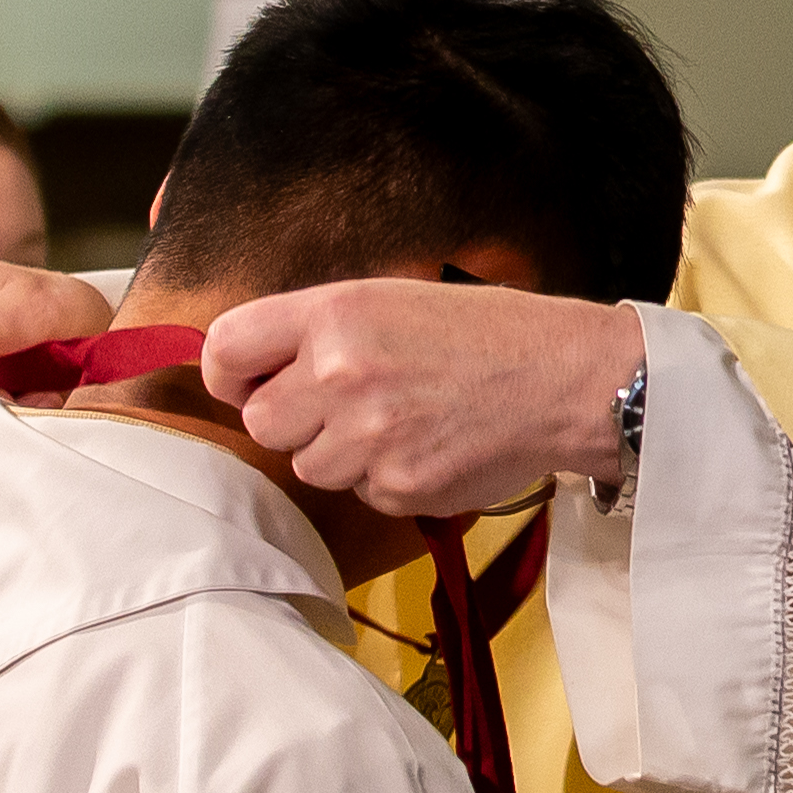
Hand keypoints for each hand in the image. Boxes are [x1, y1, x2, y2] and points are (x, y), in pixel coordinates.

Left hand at [203, 285, 646, 516]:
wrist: (565, 379)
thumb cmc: (487, 332)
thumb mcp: (394, 298)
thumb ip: (321, 329)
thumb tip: (258, 369)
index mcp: (335, 314)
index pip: (226, 346)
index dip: (227, 372)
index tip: (245, 382)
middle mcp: (340, 374)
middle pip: (260, 421)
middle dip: (292, 419)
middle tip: (341, 404)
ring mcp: (368, 437)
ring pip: (307, 465)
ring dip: (339, 452)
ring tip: (399, 421)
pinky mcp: (397, 487)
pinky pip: (359, 493)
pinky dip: (384, 478)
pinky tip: (428, 445)